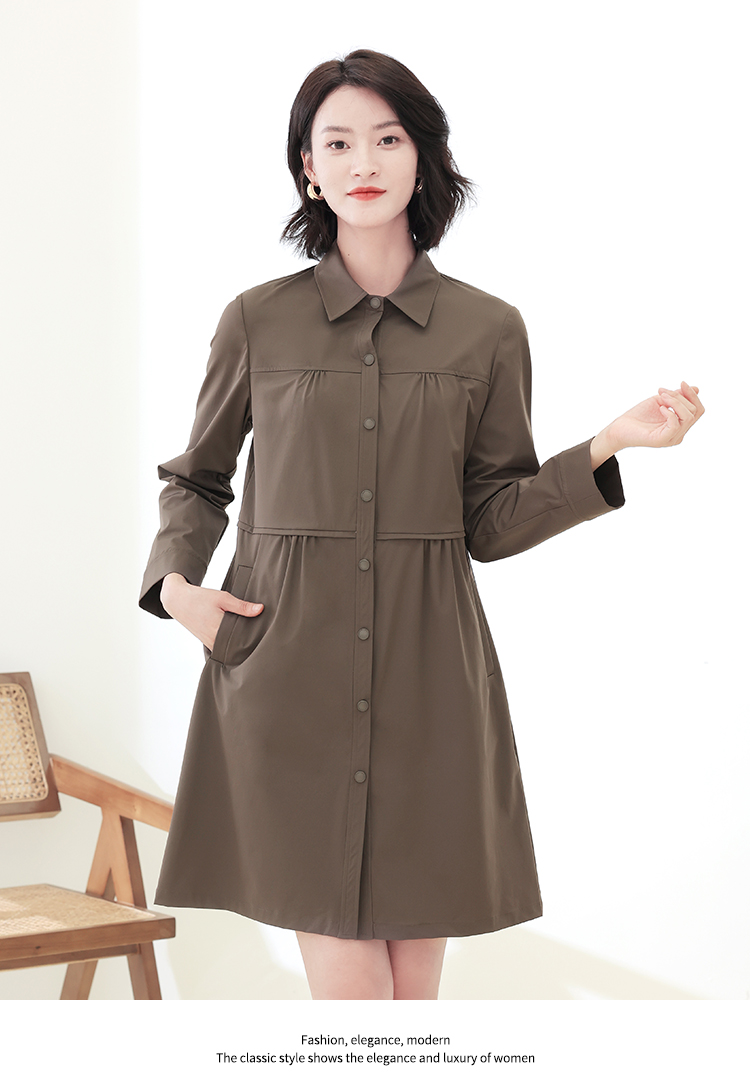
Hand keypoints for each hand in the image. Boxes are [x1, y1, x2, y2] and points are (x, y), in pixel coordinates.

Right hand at [160, 572, 263, 650]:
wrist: (178, 601)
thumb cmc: (200, 598)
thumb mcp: (223, 597)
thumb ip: (242, 606)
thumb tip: (260, 609)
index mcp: (218, 628)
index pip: (242, 637)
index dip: (253, 635)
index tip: (262, 632)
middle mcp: (213, 639)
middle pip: (236, 644)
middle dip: (246, 639)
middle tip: (257, 634)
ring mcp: (209, 643)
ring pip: (229, 647)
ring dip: (237, 642)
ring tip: (247, 635)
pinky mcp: (207, 643)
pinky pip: (222, 647)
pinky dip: (228, 642)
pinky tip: (235, 636)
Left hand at [590, 381, 704, 467]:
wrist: (620, 427)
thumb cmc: (639, 415)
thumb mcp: (661, 401)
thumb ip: (678, 396)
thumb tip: (697, 388)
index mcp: (680, 425)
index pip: (698, 410)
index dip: (692, 395)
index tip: (681, 382)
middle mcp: (679, 434)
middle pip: (694, 411)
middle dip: (680, 396)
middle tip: (662, 391)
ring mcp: (672, 438)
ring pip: (688, 416)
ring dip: (675, 401)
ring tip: (660, 396)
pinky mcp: (662, 440)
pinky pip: (675, 425)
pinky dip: (670, 412)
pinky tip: (660, 408)